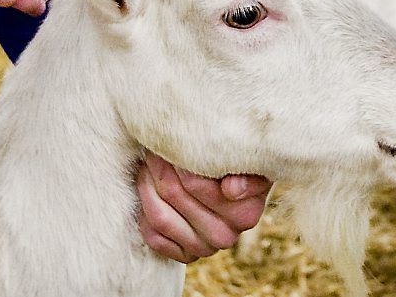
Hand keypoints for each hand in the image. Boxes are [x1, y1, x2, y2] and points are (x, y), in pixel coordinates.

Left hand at [137, 151, 271, 262]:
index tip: (172, 140)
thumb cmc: (241, 165)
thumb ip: (248, 174)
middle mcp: (225, 238)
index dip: (176, 156)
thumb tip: (231, 190)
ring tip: (149, 162)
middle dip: (159, 166)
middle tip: (155, 147)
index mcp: (244, 214)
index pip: (194, 184)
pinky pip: (153, 236)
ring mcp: (203, 249)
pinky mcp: (185, 255)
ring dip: (148, 184)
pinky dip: (145, 210)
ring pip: (159, 217)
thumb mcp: (250, 160)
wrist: (237, 182)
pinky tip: (150, 189)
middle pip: (173, 195)